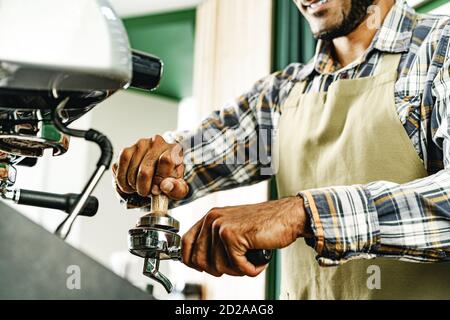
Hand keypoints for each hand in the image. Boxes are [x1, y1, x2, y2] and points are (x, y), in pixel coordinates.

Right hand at [112, 135, 188, 199]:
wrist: (159, 171)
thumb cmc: (169, 179)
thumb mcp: (179, 188)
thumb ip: (177, 189)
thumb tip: (165, 186)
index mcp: (174, 150)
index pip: (167, 160)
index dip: (159, 179)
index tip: (157, 190)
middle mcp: (157, 143)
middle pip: (145, 169)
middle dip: (143, 187)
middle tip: (145, 192)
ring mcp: (141, 145)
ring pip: (131, 169)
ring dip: (132, 185)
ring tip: (137, 189)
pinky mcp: (127, 149)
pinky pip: (119, 166)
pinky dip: (121, 180)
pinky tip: (128, 184)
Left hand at [181, 196, 311, 276]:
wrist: (287, 216)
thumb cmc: (263, 225)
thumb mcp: (233, 228)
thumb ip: (215, 240)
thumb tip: (198, 262)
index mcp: (210, 216)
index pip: (186, 243)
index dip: (192, 261)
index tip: (203, 268)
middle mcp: (212, 219)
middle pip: (199, 260)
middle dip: (219, 270)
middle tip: (237, 264)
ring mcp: (222, 226)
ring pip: (219, 266)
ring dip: (239, 269)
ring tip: (251, 258)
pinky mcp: (234, 235)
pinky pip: (237, 266)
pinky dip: (251, 269)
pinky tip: (259, 260)